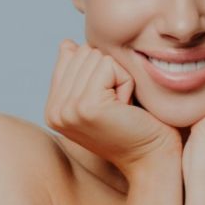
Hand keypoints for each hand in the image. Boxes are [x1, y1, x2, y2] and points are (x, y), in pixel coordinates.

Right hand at [44, 39, 180, 177]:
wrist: (152, 160)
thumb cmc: (134, 127)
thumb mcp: (100, 98)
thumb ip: (80, 73)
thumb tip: (66, 44)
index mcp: (53, 108)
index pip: (70, 56)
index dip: (99, 71)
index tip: (109, 103)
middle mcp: (54, 110)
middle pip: (83, 53)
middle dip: (109, 73)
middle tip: (118, 106)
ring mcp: (67, 109)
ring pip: (96, 57)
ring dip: (118, 77)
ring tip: (122, 108)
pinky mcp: (86, 106)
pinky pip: (109, 66)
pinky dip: (126, 82)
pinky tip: (127, 107)